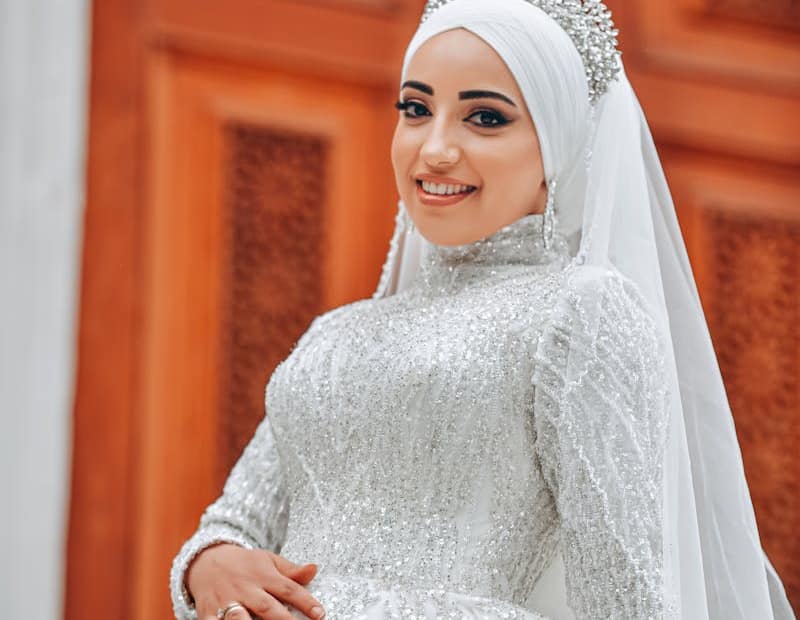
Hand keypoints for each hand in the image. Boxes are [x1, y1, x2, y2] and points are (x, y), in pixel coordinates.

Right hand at [186, 543, 325, 619]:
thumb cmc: (245, 565)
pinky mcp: (208, 613)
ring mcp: (226, 601)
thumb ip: (292, 571)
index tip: (320, 614)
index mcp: (263, 575)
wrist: (207, 561)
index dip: (305, 602)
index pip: (288, 588)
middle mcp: (246, 588)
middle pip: (267, 607)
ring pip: (239, 617)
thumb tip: (315, 569)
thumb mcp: (269, 561)